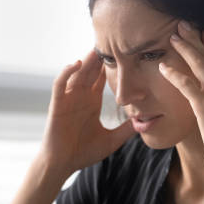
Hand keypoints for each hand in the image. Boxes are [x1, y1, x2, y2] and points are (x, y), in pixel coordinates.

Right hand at [38, 49, 134, 178]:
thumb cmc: (83, 153)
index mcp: (92, 102)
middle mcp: (80, 96)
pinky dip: (67, 72)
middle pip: (91, 69)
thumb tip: (146, 123)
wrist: (62, 165)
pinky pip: (60, 83)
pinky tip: (78, 63)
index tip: (126, 51)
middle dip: (101, 55)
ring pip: (77, 72)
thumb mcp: (111, 140)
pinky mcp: (57, 104)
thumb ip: (126, 130)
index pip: (103, 77)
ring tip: (97, 46)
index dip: (113, 64)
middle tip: (114, 38)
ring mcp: (68, 98)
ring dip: (86, 59)